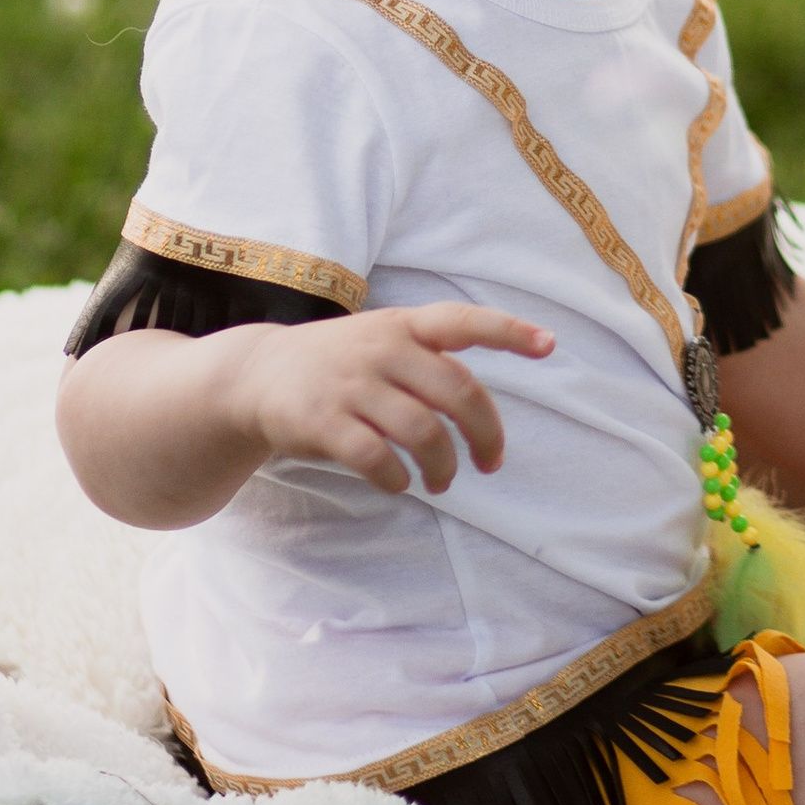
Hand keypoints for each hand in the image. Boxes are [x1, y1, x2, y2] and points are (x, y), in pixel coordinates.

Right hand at [223, 304, 544, 499]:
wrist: (253, 375)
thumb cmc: (336, 363)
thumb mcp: (380, 339)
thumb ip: (428, 359)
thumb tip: (483, 407)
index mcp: (402, 326)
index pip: (464, 321)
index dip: (509, 332)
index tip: (550, 346)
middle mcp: (381, 348)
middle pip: (456, 391)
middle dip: (485, 433)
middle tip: (490, 464)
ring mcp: (351, 384)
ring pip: (422, 431)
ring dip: (443, 466)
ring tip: (443, 482)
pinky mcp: (323, 421)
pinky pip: (376, 458)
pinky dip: (397, 479)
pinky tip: (399, 484)